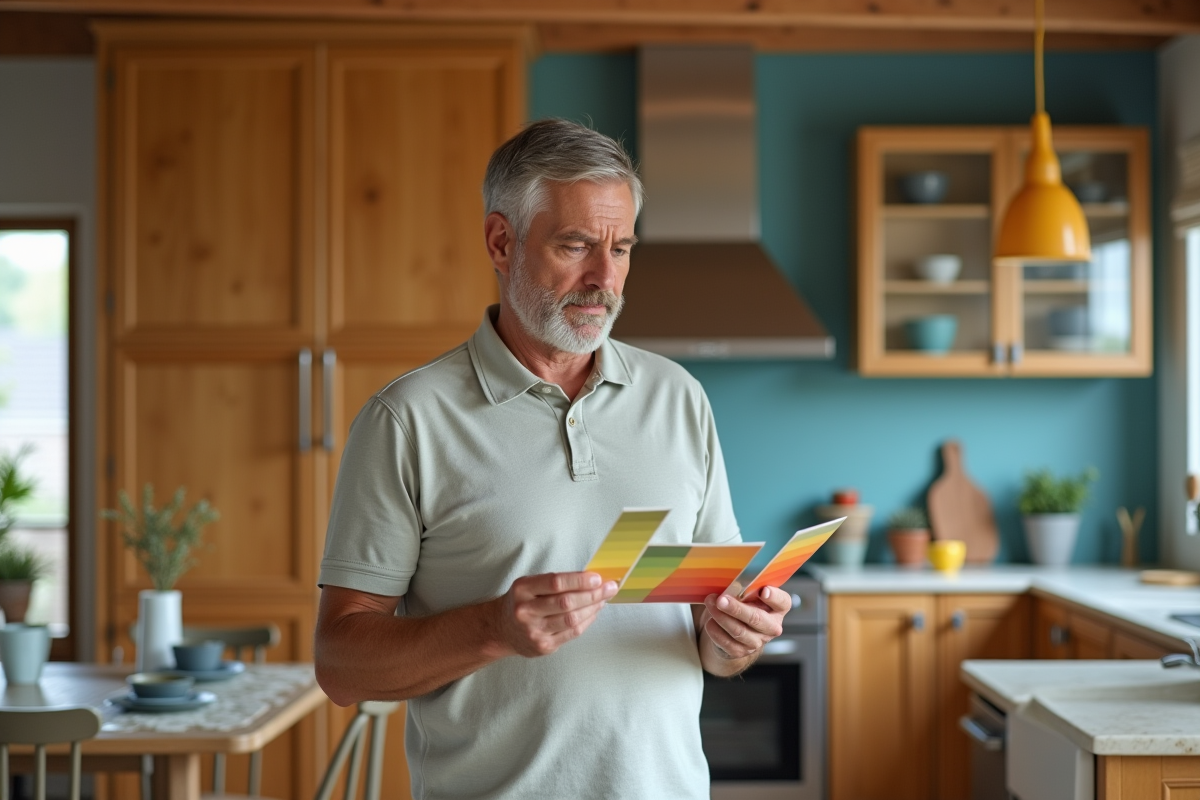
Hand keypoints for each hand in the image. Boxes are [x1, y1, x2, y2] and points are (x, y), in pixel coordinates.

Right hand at [493, 571, 617, 657]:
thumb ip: (555, 582)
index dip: (579, 580)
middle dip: (592, 594)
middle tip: (610, 588)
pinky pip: (572, 633)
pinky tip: (594, 612)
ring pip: (571, 619)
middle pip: (566, 603)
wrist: (502, 629)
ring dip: (593, 608)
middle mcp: (525, 611)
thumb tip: (592, 579)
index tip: (598, 578)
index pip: (555, 583)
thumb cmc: (523, 601)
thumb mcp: (529, 585)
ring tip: (604, 598)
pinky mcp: (543, 646)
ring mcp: (534, 631)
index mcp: (522, 590)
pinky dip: (587, 621)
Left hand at [700, 586, 789, 659]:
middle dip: (737, 609)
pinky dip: (716, 631)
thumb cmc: (743, 605)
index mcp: (778, 608)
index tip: (763, 591)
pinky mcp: (741, 651)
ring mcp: (757, 641)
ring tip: (710, 604)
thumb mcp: (748, 594)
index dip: (774, 596)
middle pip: (756, 618)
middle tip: (721, 600)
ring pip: (739, 631)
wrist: (735, 631)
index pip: (782, 601)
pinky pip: (727, 642)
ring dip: (722, 617)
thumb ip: (745, 589)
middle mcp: (771, 626)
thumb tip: (731, 584)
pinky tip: (710, 622)